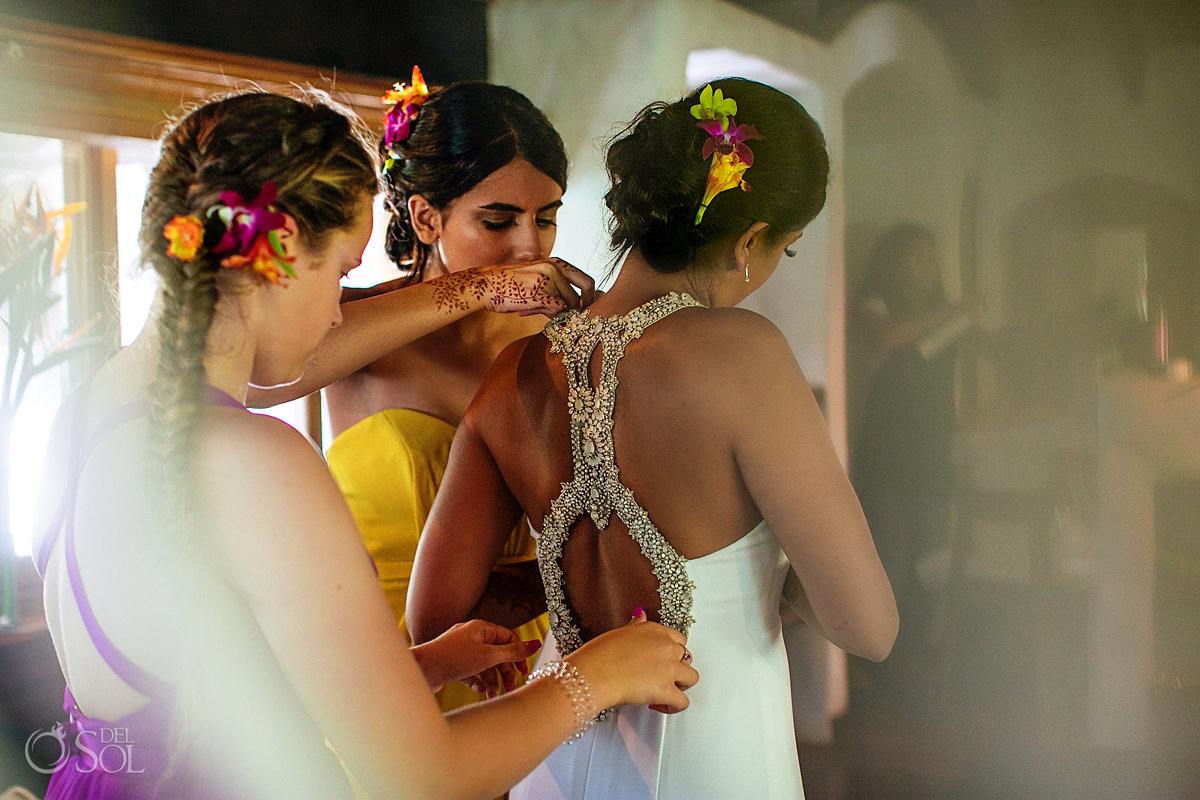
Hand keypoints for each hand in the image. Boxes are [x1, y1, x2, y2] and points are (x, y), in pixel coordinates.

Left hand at [411, 619, 541, 697]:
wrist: (420, 671)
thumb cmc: (451, 658)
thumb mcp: (488, 656)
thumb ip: (513, 653)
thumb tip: (534, 644)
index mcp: (480, 628)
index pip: (507, 637)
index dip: (518, 653)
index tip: (524, 670)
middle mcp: (471, 638)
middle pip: (497, 654)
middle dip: (505, 672)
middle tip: (510, 687)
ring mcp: (461, 652)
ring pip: (484, 666)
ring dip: (492, 681)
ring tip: (493, 695)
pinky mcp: (453, 666)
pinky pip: (472, 674)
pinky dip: (478, 682)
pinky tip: (479, 690)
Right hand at [478, 257, 595, 316]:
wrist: (486, 285)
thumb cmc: (509, 284)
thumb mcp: (536, 275)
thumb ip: (555, 284)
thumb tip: (573, 305)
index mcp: (555, 263)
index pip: (586, 280)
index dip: (590, 297)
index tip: (583, 309)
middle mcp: (554, 269)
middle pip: (584, 293)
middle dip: (583, 308)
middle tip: (576, 319)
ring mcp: (547, 281)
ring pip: (570, 304)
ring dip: (562, 314)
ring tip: (541, 313)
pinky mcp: (539, 295)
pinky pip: (558, 312)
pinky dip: (553, 319)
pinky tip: (533, 314)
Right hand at [566, 608, 698, 713]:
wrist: (594, 674)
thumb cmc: (599, 655)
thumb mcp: (619, 631)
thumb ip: (635, 626)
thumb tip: (640, 615)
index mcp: (655, 630)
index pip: (678, 639)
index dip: (672, 652)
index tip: (663, 660)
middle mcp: (666, 646)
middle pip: (687, 657)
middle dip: (677, 668)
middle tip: (662, 677)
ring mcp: (668, 668)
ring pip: (691, 678)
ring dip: (680, 685)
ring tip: (665, 691)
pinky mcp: (666, 690)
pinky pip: (682, 702)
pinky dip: (674, 707)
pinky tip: (660, 705)